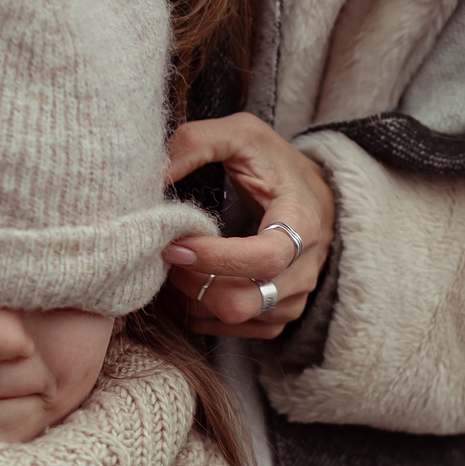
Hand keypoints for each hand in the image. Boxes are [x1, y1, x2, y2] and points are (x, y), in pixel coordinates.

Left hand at [159, 113, 335, 340]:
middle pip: (245, 302)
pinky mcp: (279, 315)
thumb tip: (156, 173)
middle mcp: (305, 269)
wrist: (309, 194)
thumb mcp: (242, 133)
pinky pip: (236, 332)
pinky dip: (202, 314)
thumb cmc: (273, 162)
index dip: (215, 259)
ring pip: (236, 320)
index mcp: (303, 222)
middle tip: (170, 256)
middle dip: (196, 284)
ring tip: (173, 267)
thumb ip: (197, 142)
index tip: (176, 245)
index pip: (264, 259)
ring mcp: (294, 298)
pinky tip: (186, 287)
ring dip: (194, 299)